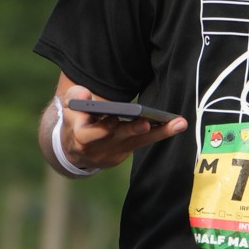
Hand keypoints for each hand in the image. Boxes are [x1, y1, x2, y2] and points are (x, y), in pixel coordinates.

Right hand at [59, 92, 187, 172]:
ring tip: (178, 123)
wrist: (73, 149)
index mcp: (81, 138)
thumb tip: (85, 94)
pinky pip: (142, 143)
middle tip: (147, 123)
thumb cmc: (75, 121)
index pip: (90, 135)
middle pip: (120, 138)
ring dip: (159, 133)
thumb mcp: (70, 108)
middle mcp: (99, 149)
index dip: (102, 128)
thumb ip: (75, 98)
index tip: (113, 118)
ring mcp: (113, 153)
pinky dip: (158, 134)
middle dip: (133, 130)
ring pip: (138, 142)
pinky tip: (174, 125)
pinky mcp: (123, 154)